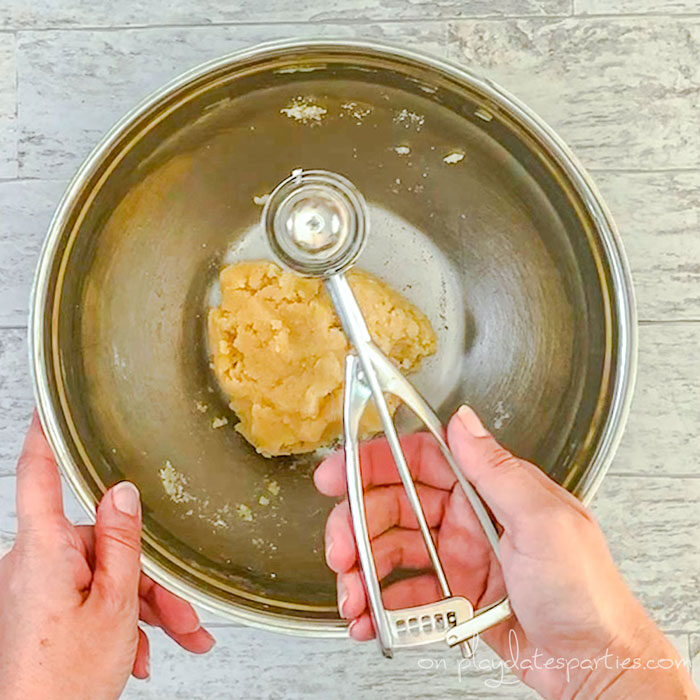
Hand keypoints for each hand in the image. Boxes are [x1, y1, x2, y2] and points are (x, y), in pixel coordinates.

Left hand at [0, 412, 215, 699]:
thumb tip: (122, 492)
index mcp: (44, 550)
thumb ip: (121, 541)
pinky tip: (146, 648)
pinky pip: (89, 594)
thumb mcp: (114, 604)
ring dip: (145, 605)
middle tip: (185, 614)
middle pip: (101, 543)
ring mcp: (35, 586)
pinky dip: (121, 617)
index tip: (49, 405)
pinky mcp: (40, 607)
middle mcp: (33, 562)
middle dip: (149, 577)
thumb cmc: (65, 680)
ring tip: (182, 638)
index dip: (44, 435)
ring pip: (103, 575)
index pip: (38, 474)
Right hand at [315, 405, 697, 699]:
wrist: (598, 665)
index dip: (373, 462)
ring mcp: (457, 560)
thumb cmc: (586, 592)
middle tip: (340, 550)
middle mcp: (466, 520)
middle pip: (392, 508)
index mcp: (486, 492)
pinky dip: (380, 607)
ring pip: (390, 553)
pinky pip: (403, 596)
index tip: (339, 474)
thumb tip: (462, 421)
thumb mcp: (543, 519)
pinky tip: (370, 618)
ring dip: (362, 573)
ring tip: (353, 597)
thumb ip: (496, 469)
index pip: (418, 461)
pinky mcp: (453, 598)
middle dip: (357, 526)